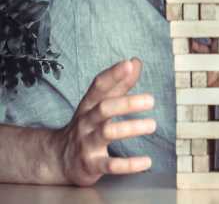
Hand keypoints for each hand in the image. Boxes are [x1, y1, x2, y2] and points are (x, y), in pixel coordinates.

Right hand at [54, 58, 155, 185]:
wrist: (57, 158)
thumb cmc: (87, 125)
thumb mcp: (100, 104)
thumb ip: (119, 84)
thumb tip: (135, 61)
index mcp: (89, 105)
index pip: (99, 86)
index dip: (113, 75)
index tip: (128, 64)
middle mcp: (86, 122)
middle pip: (104, 108)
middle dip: (126, 103)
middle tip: (151, 100)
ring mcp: (87, 143)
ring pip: (107, 133)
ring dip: (130, 128)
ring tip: (152, 125)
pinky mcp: (91, 165)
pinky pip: (109, 165)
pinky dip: (128, 164)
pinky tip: (146, 161)